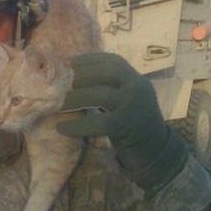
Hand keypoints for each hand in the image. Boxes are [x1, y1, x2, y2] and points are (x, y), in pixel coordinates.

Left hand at [57, 53, 187, 190]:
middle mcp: (137, 86)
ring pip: (101, 95)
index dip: (85, 61)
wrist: (156, 150)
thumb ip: (105, 86)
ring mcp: (134, 105)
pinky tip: (62, 129)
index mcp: (134, 77)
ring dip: (74, 98)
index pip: (109, 60)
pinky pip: (100, 122)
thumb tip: (68, 78)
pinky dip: (79, 125)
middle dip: (78, 76)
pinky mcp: (128, 125)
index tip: (64, 64)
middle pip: (105, 73)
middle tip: (55, 84)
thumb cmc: (131, 123)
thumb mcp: (123, 98)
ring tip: (54, 105)